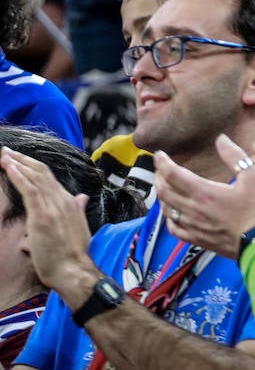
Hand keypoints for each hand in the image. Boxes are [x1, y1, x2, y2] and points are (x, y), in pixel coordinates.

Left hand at [1, 146, 97, 295]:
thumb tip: (81, 197)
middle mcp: (63, 200)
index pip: (50, 179)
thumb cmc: (72, 256)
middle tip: (7, 151)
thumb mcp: (77, 228)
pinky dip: (19, 176)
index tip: (20, 160)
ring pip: (35, 177)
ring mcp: (53, 206)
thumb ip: (76, 210)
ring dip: (17, 163)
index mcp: (69, 203)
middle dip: (23, 160)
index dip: (34, 167)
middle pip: (42, 173)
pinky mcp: (42, 215)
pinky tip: (8, 166)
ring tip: (4, 155)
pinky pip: (30, 189)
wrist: (74, 270)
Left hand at [154, 136, 254, 259]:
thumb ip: (234, 156)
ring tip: (164, 186)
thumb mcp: (253, 176)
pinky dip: (168, 216)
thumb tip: (221, 138)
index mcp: (204, 192)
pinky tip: (172, 212)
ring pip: (166, 209)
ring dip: (161, 195)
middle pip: (164, 191)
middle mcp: (192, 209)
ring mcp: (191, 226)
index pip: (173, 175)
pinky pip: (173, 227)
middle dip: (159, 176)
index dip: (162, 163)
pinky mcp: (195, 239)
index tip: (159, 154)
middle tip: (161, 168)